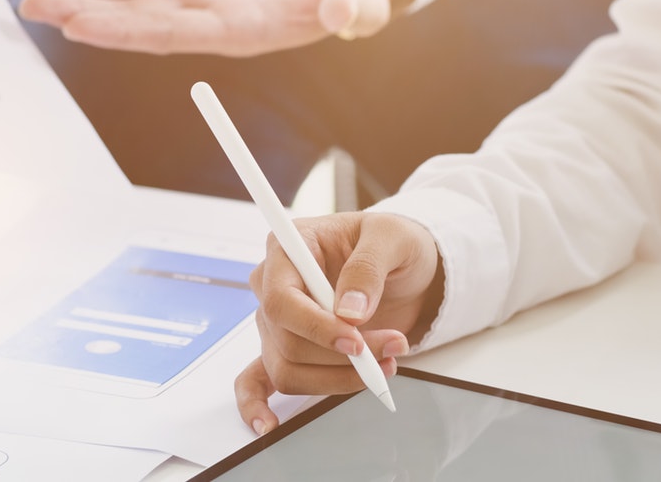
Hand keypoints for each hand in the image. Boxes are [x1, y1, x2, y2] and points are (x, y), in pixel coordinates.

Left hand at [18, 0, 395, 56]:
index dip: (123, 30)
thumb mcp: (362, 0)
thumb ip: (356, 11)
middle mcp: (201, 17)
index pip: (168, 36)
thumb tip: (343, 13)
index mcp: (236, 31)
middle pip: (128, 18)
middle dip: (79, 10)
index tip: (80, 26)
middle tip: (31, 6)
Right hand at [234, 213, 444, 434]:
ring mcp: (278, 322)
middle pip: (288, 341)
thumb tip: (350, 311)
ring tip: (382, 366)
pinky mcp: (289, 348)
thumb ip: (368, 268)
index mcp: (288, 249)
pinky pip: (256, 380)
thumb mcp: (392, 238)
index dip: (315, 327)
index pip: (281, 299)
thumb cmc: (390, 243)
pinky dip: (256, 405)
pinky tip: (268, 423)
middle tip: (392, 349)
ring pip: (288, 369)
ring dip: (336, 378)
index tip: (356, 341)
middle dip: (343, 356)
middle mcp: (274, 286)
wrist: (404, 265)